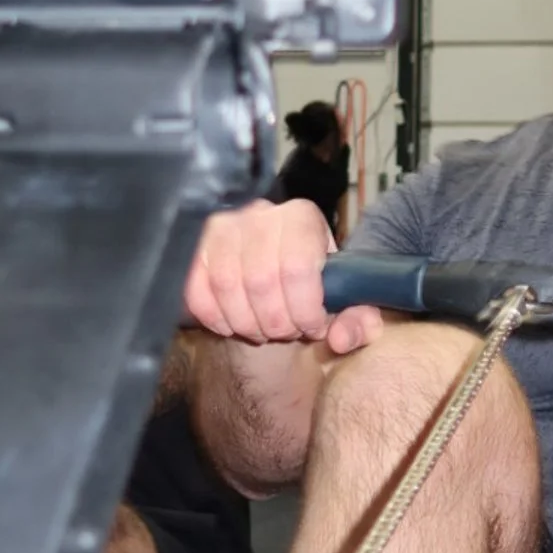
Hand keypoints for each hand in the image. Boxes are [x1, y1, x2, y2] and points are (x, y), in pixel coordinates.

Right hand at [184, 200, 381, 354]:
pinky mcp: (193, 246)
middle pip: (261, 280)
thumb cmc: (311, 284)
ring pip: (227, 286)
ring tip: (263, 329)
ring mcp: (221, 227)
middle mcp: (259, 214)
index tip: (313, 325)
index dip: (306, 310)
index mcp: (301, 218)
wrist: (274, 269)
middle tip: (286, 332)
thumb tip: (340, 338)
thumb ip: (359, 319)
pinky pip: (196, 289)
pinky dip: (214, 317)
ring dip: (247, 323)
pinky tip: (233, 324)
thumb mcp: (346, 298)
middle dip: (277, 322)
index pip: (299, 267)